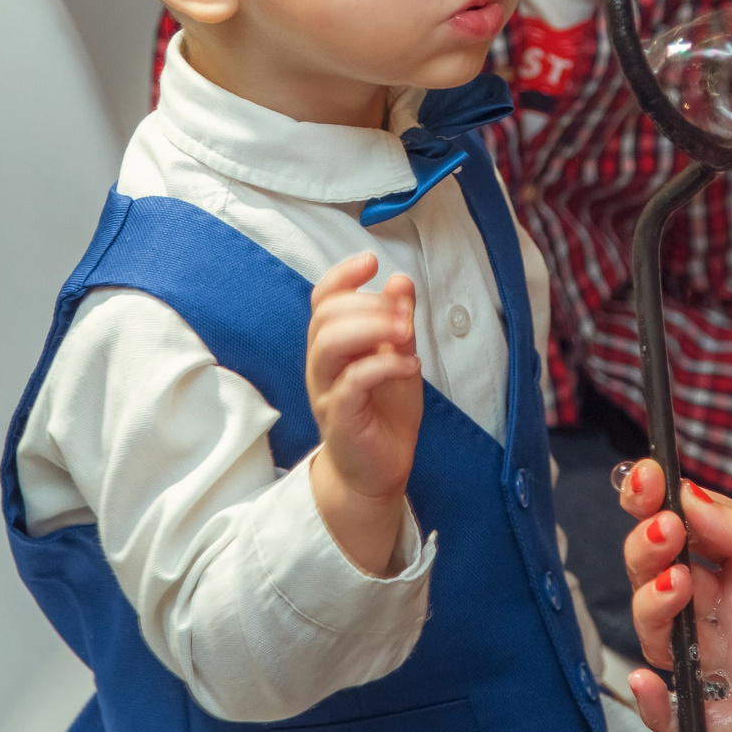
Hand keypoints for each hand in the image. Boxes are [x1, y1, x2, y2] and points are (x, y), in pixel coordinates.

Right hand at [306, 252, 420, 575]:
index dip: (342, 275)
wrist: (379, 470)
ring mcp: (327, 390)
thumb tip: (399, 280)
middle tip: (404, 314)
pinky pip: (352, 382)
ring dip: (370, 328)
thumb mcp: (397, 356)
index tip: (371, 261)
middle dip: (369, 305)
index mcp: (333, 344)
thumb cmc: (384, 411)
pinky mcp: (340, 417)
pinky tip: (409, 365)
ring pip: (328, 344)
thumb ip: (397, 321)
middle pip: (326, 316)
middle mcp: (322, 364)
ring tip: (405, 332)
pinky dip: (383, 366)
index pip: (323, 299)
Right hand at [618, 459, 731, 731]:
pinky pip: (696, 719)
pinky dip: (660, 709)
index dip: (652, 506)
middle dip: (646, 552)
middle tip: (666, 534)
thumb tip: (688, 497)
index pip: (682, 529)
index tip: (644, 482)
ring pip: (667, 641)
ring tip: (676, 584)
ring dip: (651, 610)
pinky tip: (649, 682)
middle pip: (660, 581)